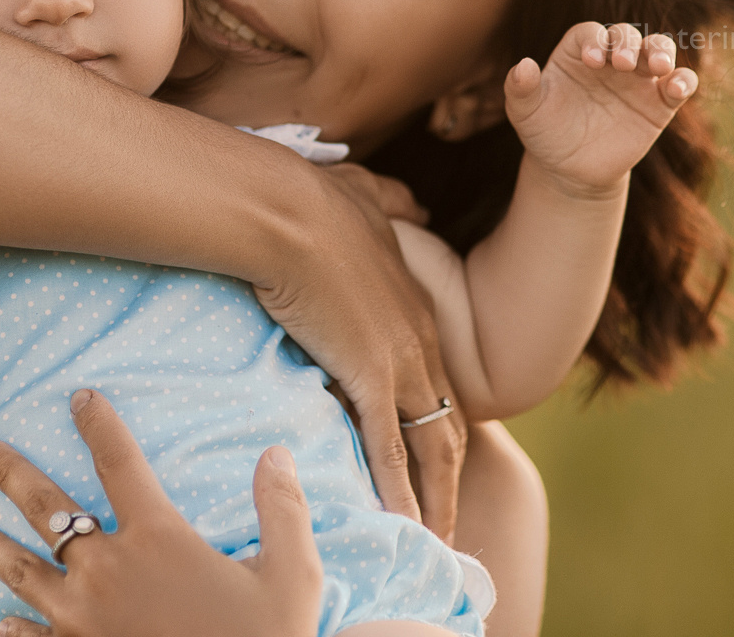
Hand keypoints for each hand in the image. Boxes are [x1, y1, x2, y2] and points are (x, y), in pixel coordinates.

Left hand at [0, 389, 321, 636]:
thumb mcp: (291, 575)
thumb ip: (282, 511)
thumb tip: (276, 454)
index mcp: (158, 539)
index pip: (120, 463)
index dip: (98, 424)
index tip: (79, 397)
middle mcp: (109, 571)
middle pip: (50, 509)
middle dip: (13, 475)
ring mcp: (84, 620)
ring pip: (24, 573)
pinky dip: (13, 632)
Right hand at [252, 167, 465, 540]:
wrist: (286, 211)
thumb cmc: (308, 200)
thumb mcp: (362, 194)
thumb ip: (388, 199)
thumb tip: (409, 200)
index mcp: (413, 305)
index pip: (434, 378)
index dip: (435, 418)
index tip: (432, 457)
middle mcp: (419, 337)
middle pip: (447, 421)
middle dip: (448, 476)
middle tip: (445, 519)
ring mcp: (401, 359)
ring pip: (432, 446)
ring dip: (434, 498)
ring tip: (434, 539)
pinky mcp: (371, 375)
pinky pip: (392, 448)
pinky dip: (401, 492)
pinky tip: (405, 524)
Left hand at [504, 22, 697, 199]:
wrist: (570, 170)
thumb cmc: (545, 132)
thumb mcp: (524, 113)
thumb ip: (520, 88)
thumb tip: (524, 66)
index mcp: (578, 53)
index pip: (590, 33)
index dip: (594, 40)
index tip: (592, 61)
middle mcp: (610, 60)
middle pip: (627, 34)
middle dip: (629, 42)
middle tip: (623, 64)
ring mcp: (637, 80)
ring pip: (658, 49)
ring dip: (662, 51)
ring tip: (658, 67)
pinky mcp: (659, 104)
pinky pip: (679, 84)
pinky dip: (684, 80)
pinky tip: (676, 88)